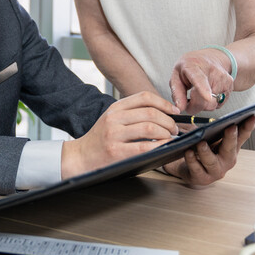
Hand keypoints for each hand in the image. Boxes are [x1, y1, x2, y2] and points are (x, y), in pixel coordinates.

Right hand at [61, 91, 179, 178]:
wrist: (80, 157)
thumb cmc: (100, 140)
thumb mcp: (112, 120)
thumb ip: (132, 114)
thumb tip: (163, 114)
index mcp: (115, 108)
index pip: (144, 97)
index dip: (164, 103)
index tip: (175, 112)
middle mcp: (114, 118)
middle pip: (150, 112)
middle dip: (169, 121)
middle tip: (174, 129)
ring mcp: (114, 135)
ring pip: (150, 127)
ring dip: (166, 133)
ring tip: (170, 138)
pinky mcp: (116, 152)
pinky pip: (144, 147)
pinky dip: (159, 146)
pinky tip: (164, 148)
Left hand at [160, 115, 254, 186]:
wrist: (186, 169)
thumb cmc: (201, 151)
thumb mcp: (209, 136)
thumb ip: (213, 127)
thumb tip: (213, 113)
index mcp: (231, 148)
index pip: (242, 136)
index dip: (248, 126)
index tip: (252, 116)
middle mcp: (227, 160)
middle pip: (230, 149)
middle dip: (231, 138)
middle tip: (230, 127)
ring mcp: (215, 171)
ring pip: (212, 161)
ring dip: (206, 151)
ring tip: (200, 142)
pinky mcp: (202, 178)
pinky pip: (197, 169)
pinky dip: (192, 160)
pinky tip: (188, 152)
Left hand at [170, 49, 234, 114]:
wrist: (210, 58)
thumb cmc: (191, 66)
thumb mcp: (176, 75)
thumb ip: (176, 92)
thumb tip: (180, 108)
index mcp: (194, 66)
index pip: (199, 79)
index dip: (203, 89)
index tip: (207, 97)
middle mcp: (212, 71)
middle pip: (205, 99)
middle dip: (195, 106)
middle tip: (189, 100)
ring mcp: (223, 79)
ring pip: (212, 104)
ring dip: (203, 105)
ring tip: (199, 93)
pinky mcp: (230, 86)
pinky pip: (219, 104)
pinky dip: (211, 102)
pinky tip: (208, 92)